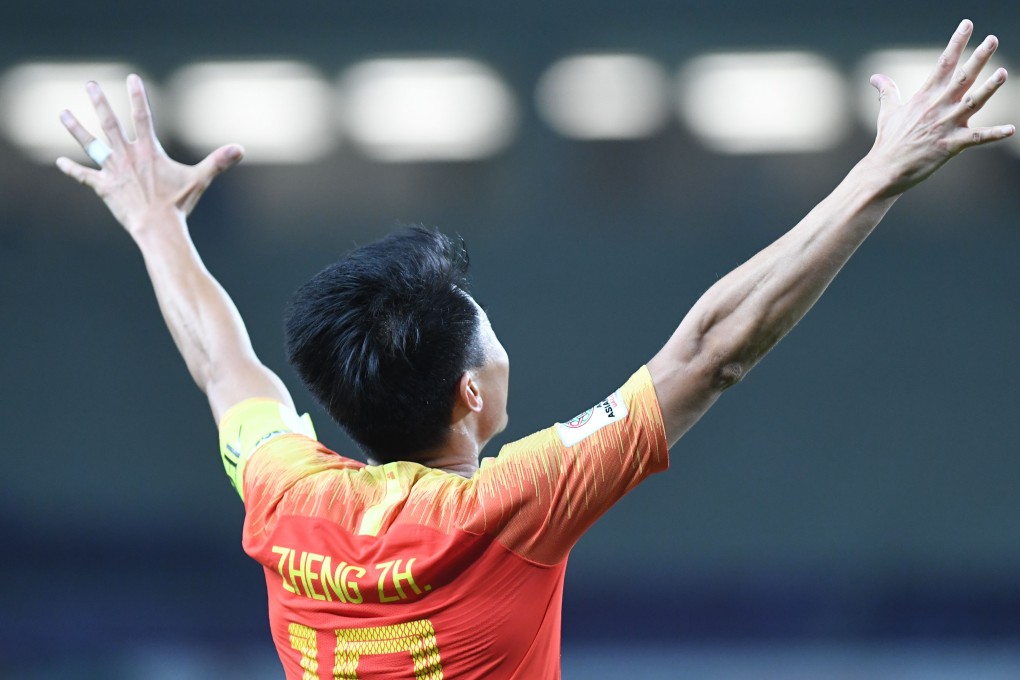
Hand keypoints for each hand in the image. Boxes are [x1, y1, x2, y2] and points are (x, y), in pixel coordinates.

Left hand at [56, 74, 243, 235]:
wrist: (157, 227)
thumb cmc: (178, 204)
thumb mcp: (199, 179)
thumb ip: (218, 162)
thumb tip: (240, 149)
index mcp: (149, 150)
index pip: (143, 116)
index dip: (138, 96)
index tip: (131, 78)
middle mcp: (127, 156)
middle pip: (110, 123)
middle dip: (99, 102)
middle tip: (89, 84)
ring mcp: (113, 171)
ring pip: (91, 144)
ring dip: (75, 128)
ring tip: (62, 113)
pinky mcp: (104, 187)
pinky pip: (85, 176)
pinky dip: (72, 170)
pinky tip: (59, 162)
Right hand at [867, 19, 1014, 195]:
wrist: (885, 169)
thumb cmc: (888, 141)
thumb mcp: (888, 112)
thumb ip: (887, 91)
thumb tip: (876, 77)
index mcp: (924, 97)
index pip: (943, 64)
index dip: (956, 43)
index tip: (967, 25)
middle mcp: (938, 107)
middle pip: (962, 78)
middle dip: (979, 58)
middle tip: (992, 40)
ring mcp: (945, 125)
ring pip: (973, 103)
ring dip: (989, 88)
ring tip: (1003, 73)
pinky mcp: (950, 145)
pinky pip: (977, 138)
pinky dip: (994, 134)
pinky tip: (1010, 130)